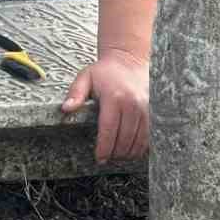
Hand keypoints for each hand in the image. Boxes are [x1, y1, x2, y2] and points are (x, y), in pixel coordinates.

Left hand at [61, 48, 149, 163]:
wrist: (129, 60)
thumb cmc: (105, 71)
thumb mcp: (85, 78)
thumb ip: (75, 94)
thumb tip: (65, 109)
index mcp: (114, 97)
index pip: (108, 131)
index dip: (104, 148)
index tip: (100, 158)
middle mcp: (132, 103)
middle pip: (124, 139)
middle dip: (115, 153)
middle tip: (108, 158)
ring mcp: (146, 107)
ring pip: (138, 140)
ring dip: (128, 152)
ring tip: (118, 155)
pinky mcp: (154, 110)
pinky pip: (150, 135)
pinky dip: (141, 146)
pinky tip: (132, 148)